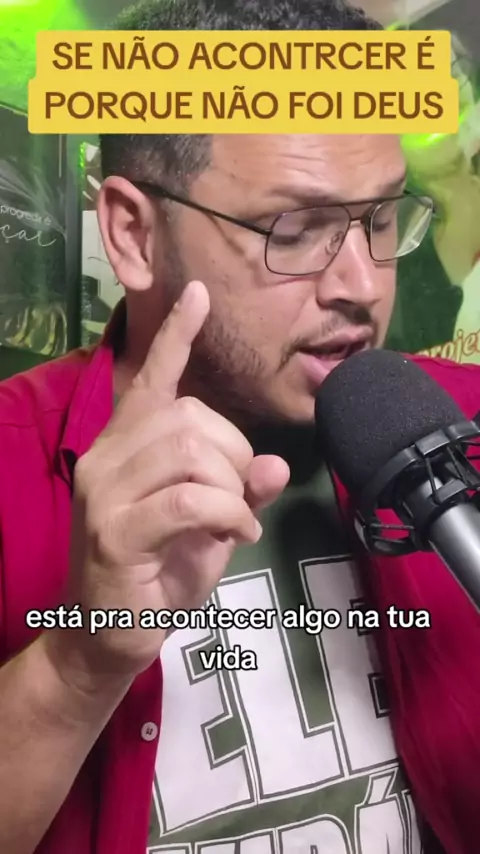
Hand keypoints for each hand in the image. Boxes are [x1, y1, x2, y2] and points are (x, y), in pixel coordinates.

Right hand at [56, 281, 288, 679]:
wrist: (106, 635)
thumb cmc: (157, 574)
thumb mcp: (209, 526)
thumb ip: (239, 489)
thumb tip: (277, 466)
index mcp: (126, 445)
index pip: (153, 379)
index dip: (177, 335)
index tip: (196, 292)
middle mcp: (107, 456)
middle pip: (191, 417)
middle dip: (235, 455)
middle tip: (237, 499)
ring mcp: (105, 490)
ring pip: (191, 451)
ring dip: (230, 487)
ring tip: (234, 522)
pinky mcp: (114, 529)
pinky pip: (190, 498)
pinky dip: (227, 513)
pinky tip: (235, 534)